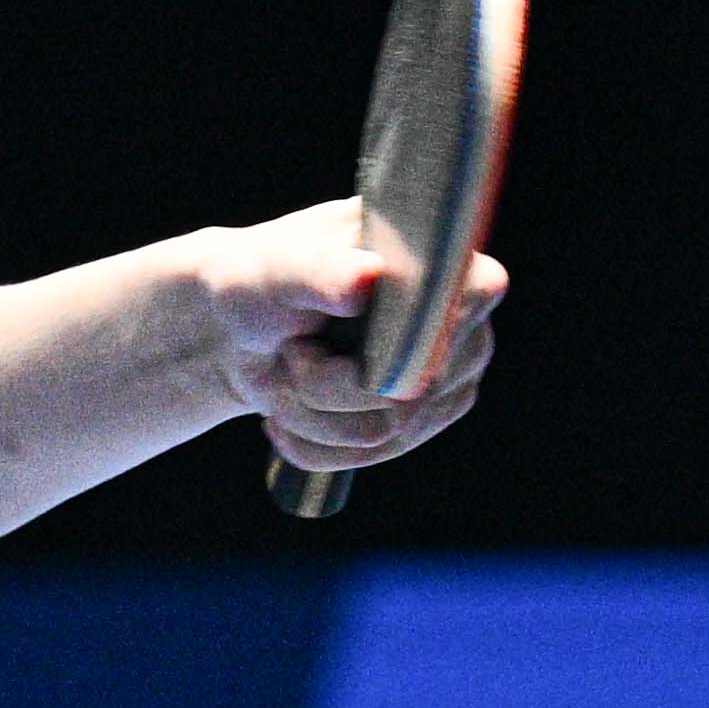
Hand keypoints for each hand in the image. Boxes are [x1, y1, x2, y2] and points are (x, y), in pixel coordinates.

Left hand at [203, 199, 505, 486]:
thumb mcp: (279, 268)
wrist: (245, 329)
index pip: (460, 308)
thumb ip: (322, 271)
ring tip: (288, 376)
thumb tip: (368, 276)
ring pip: (386, 430)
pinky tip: (289, 414)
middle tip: (291, 353)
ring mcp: (450, 372)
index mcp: (443, 253)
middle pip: (410, 387)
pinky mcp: (426, 418)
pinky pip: (373, 454)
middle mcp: (463, 314)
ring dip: (312, 415)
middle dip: (326, 385)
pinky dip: (315, 444)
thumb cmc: (263, 279)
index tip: (325, 345)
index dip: (392, 341)